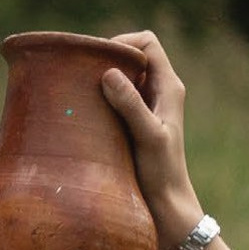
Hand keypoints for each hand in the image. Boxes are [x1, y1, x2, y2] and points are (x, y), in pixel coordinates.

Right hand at [98, 29, 204, 249]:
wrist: (167, 206)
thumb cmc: (161, 173)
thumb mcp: (146, 137)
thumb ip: (130, 105)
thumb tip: (109, 73)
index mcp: (170, 87)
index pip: (147, 43)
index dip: (121, 42)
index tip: (95, 59)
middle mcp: (160, 91)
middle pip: (132, 55)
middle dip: (106, 58)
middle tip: (80, 73)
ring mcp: (147, 107)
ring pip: (122, 76)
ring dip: (100, 78)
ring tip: (78, 92)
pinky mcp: (134, 122)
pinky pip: (116, 97)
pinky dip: (99, 97)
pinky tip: (83, 112)